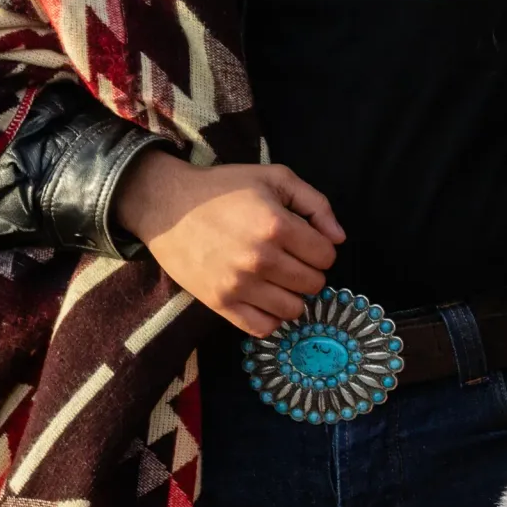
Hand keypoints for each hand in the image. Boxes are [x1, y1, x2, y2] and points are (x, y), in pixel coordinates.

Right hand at [115, 152, 343, 336]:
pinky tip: (266, 298)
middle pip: (313, 284)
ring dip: (293, 295)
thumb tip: (339, 238)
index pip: (326, 255)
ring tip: (279, 278)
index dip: (321, 248)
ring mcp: (238, 285)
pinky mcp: (219, 304)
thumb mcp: (276, 178)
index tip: (306, 242)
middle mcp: (260, 259)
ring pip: (293, 310)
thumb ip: (316, 204)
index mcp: (277, 226)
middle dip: (310, 271)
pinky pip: (262, 328)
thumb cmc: (225, 188)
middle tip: (291, 259)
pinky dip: (272, 318)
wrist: (167, 205)